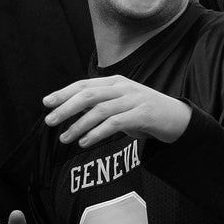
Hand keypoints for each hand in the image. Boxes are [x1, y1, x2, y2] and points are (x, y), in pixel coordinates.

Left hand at [43, 75, 190, 146]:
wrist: (178, 118)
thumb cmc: (144, 112)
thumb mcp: (121, 103)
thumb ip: (100, 104)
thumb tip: (71, 109)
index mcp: (115, 82)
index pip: (84, 84)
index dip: (64, 93)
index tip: (46, 103)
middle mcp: (123, 87)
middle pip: (88, 95)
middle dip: (66, 108)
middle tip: (49, 121)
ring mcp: (134, 100)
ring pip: (100, 110)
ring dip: (79, 125)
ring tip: (65, 139)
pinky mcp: (143, 114)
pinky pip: (114, 123)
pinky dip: (96, 133)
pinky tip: (85, 142)